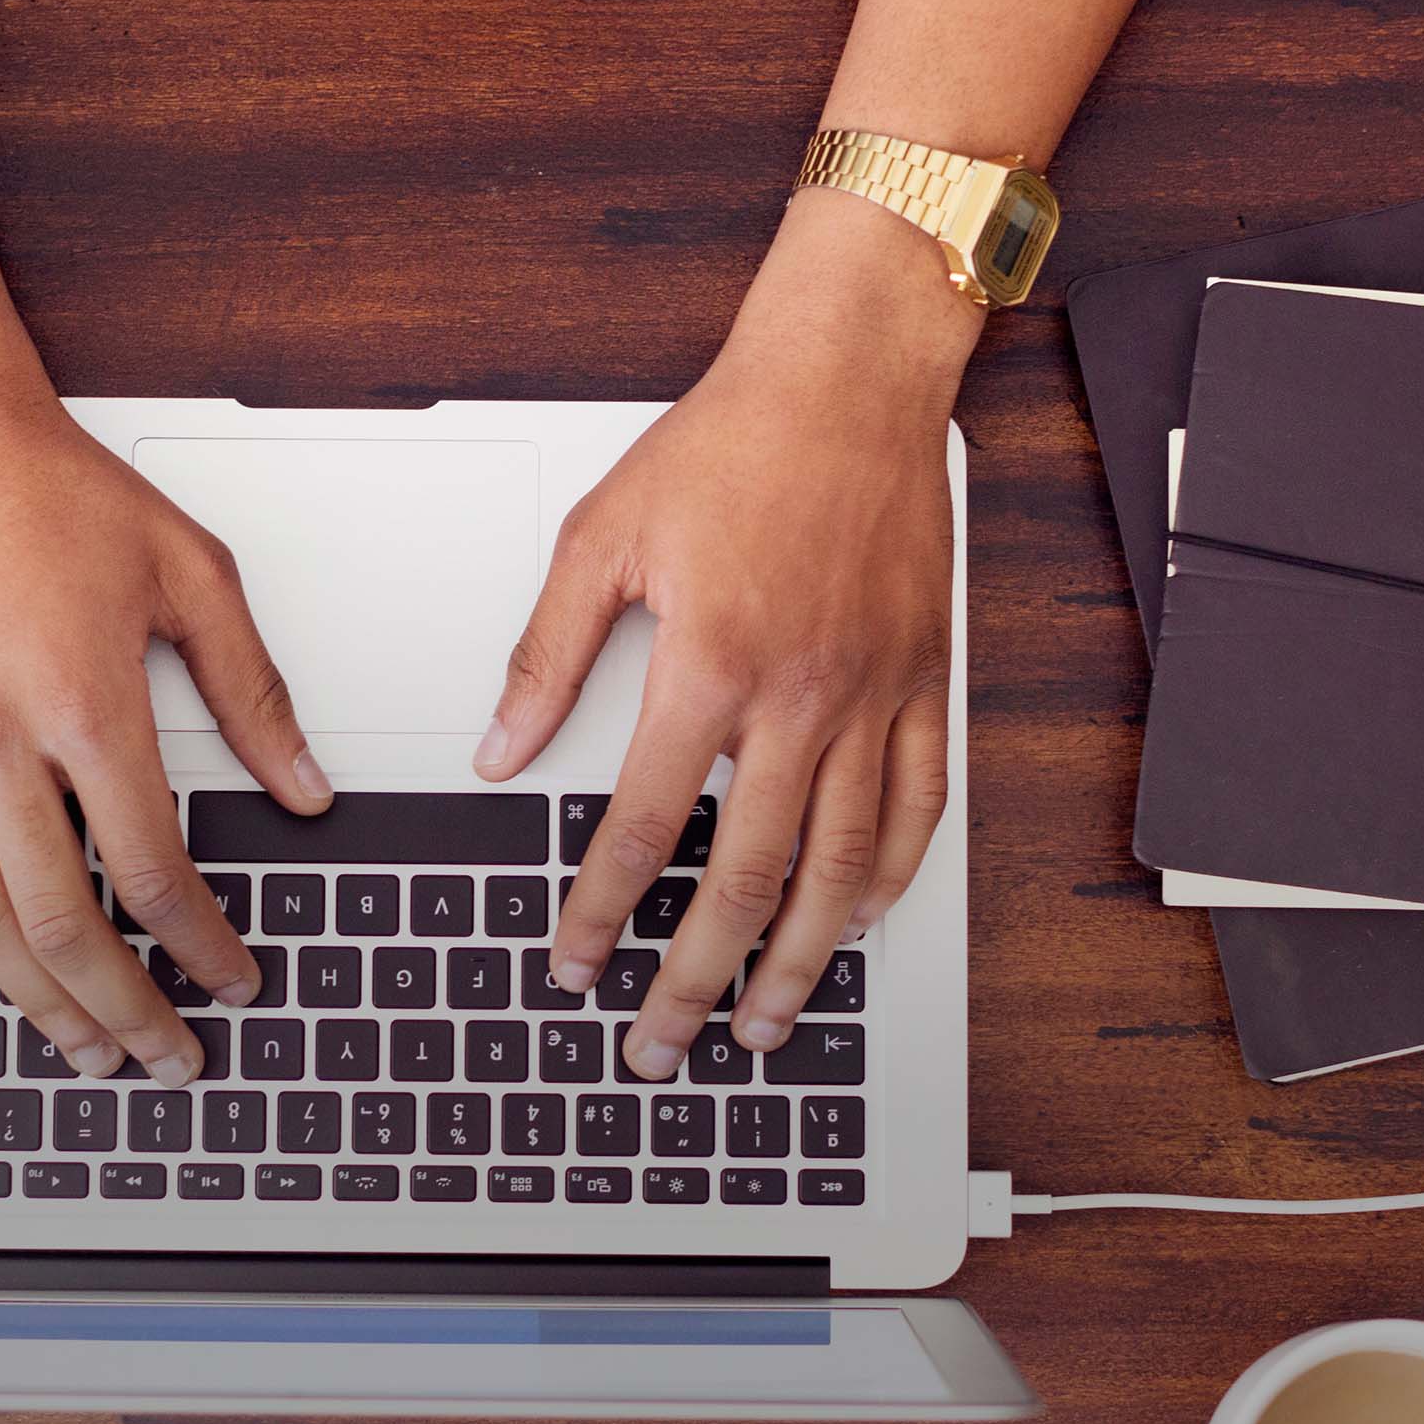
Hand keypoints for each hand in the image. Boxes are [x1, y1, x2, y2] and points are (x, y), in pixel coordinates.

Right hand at [0, 363, 328, 1086]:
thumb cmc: (54, 488)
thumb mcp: (191, 573)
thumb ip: (254, 692)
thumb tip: (306, 789)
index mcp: (87, 704)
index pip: (154, 869)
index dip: (201, 946)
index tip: (231, 981)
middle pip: (65, 919)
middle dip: (125, 1008)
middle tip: (166, 1055)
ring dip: (33, 1000)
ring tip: (82, 1050)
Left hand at [477, 188, 970, 1080]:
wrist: (847, 378)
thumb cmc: (727, 444)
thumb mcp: (600, 538)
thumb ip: (546, 656)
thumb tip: (500, 750)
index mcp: (710, 666)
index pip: (641, 828)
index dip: (602, 913)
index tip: (576, 967)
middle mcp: (799, 696)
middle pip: (747, 878)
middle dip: (697, 979)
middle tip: (661, 1045)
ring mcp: (873, 696)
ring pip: (842, 866)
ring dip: (799, 961)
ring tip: (763, 1024)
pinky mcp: (923, 681)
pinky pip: (918, 805)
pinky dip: (890, 877)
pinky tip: (857, 921)